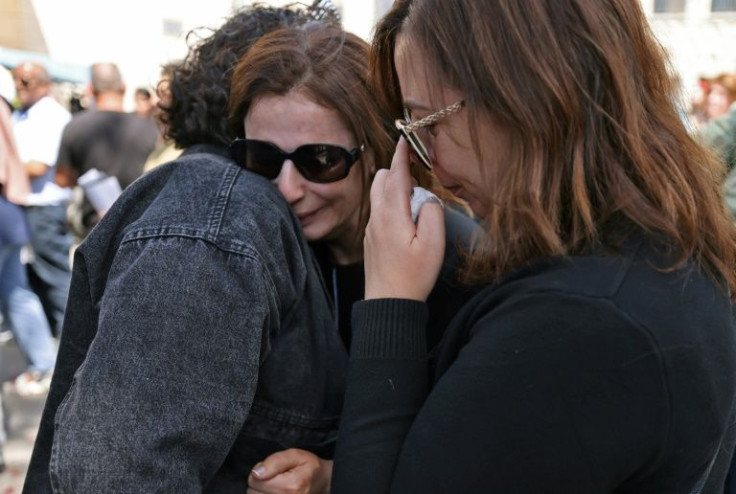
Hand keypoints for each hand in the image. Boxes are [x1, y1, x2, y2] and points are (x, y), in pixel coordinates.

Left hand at [247, 449, 331, 493]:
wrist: (322, 482)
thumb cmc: (309, 467)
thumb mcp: (295, 455)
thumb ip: (275, 461)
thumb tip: (257, 473)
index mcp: (290, 486)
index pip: (255, 480)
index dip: (259, 471)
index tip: (270, 469)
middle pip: (252, 492)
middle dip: (259, 483)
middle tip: (273, 478)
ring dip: (261, 492)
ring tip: (274, 486)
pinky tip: (273, 492)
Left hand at [364, 137, 444, 300]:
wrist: (388, 303)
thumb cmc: (413, 276)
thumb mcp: (433, 245)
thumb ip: (432, 214)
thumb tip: (428, 199)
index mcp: (392, 214)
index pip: (395, 174)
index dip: (401, 155)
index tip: (405, 138)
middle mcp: (377, 217)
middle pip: (381, 179)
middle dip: (396, 170)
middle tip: (417, 176)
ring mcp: (371, 228)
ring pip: (377, 194)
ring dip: (392, 186)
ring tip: (413, 197)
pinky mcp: (371, 239)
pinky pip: (378, 210)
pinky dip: (389, 202)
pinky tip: (405, 217)